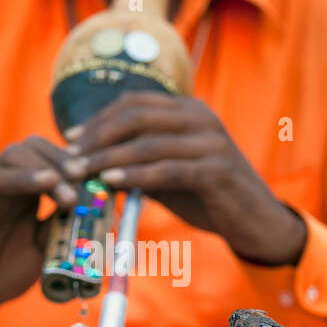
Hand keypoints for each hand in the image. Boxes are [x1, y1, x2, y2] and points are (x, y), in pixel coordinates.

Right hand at [0, 136, 80, 326]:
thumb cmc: (9, 266)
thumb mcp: (48, 244)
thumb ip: (66, 223)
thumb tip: (99, 206)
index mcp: (22, 191)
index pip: (40, 154)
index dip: (64, 156)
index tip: (88, 171)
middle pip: (18, 152)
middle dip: (50, 160)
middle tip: (76, 177)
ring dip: (27, 176)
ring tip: (53, 183)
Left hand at [62, 91, 306, 264]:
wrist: (257, 222)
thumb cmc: (210, 198)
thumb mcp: (169, 176)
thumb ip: (138, 165)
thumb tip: (91, 165)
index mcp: (189, 112)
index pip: (135, 103)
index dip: (98, 119)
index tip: (70, 139)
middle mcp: (201, 118)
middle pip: (137, 116)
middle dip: (97, 137)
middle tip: (69, 158)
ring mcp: (211, 142)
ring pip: (148, 142)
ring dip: (108, 157)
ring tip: (80, 172)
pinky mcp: (217, 170)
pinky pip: (168, 169)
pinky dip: (136, 175)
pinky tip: (111, 182)